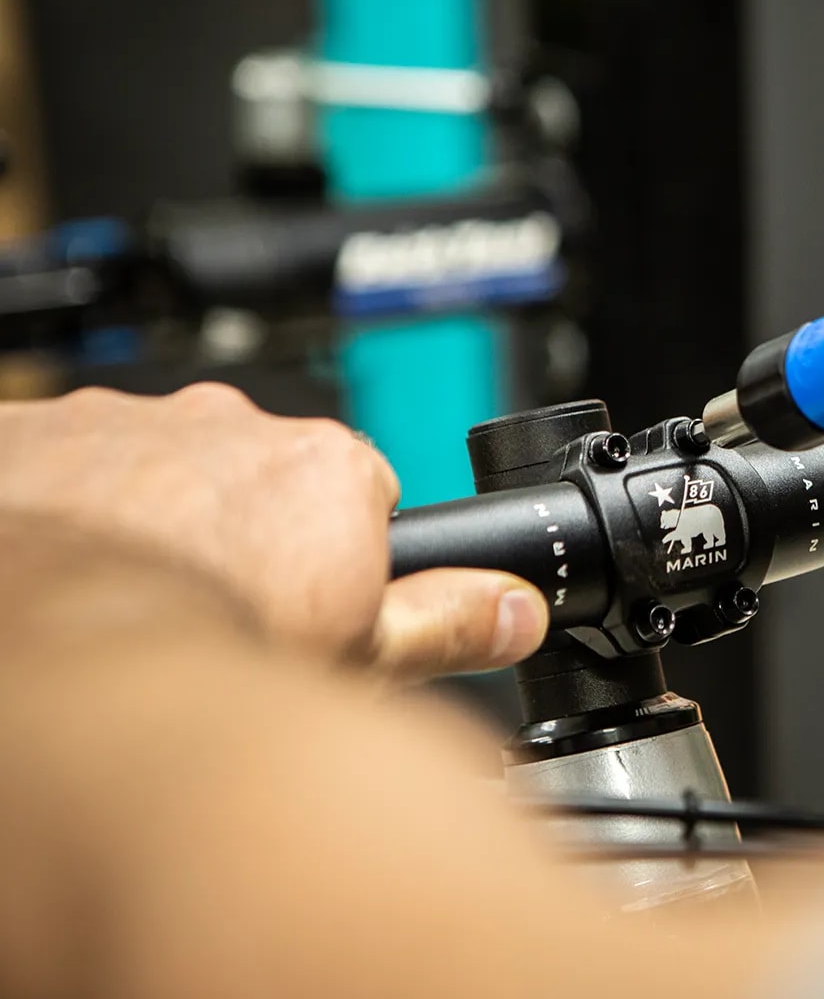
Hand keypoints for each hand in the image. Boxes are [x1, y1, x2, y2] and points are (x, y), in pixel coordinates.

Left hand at [0, 384, 547, 677]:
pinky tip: (49, 578)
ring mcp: (123, 423)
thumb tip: (517, 613)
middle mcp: (229, 425)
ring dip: (141, 519)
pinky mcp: (31, 434)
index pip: (355, 494)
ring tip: (122, 603)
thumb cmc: (200, 653)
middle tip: (213, 611)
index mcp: (325, 468)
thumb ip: (445, 624)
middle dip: (235, 529)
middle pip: (249, 474)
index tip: (302, 603)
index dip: (331, 557)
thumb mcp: (358, 658)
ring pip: (148, 469)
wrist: (47, 656)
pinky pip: (55, 469)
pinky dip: (54, 513)